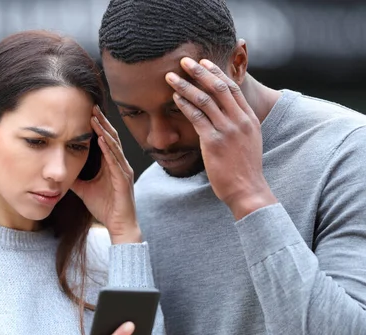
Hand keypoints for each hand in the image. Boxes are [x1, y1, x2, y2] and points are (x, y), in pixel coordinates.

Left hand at [72, 106, 141, 243]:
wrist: (119, 226)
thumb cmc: (105, 208)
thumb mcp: (84, 189)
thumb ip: (75, 178)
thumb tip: (60, 171)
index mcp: (112, 165)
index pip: (105, 140)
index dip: (98, 126)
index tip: (88, 112)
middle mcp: (120, 164)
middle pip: (111, 138)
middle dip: (102, 122)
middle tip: (93, 106)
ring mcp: (123, 171)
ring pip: (114, 146)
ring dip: (104, 131)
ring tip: (95, 118)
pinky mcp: (124, 180)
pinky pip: (116, 161)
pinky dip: (108, 149)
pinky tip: (101, 139)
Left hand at [165, 57, 276, 219]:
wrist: (247, 189)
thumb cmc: (244, 169)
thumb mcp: (248, 141)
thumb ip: (237, 125)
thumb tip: (225, 114)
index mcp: (249, 118)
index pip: (232, 88)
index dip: (216, 72)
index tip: (203, 62)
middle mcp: (240, 120)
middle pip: (219, 87)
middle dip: (200, 72)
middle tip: (184, 60)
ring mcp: (228, 130)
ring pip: (205, 100)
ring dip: (186, 85)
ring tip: (171, 76)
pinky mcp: (214, 142)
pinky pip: (197, 118)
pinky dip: (185, 105)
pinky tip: (174, 98)